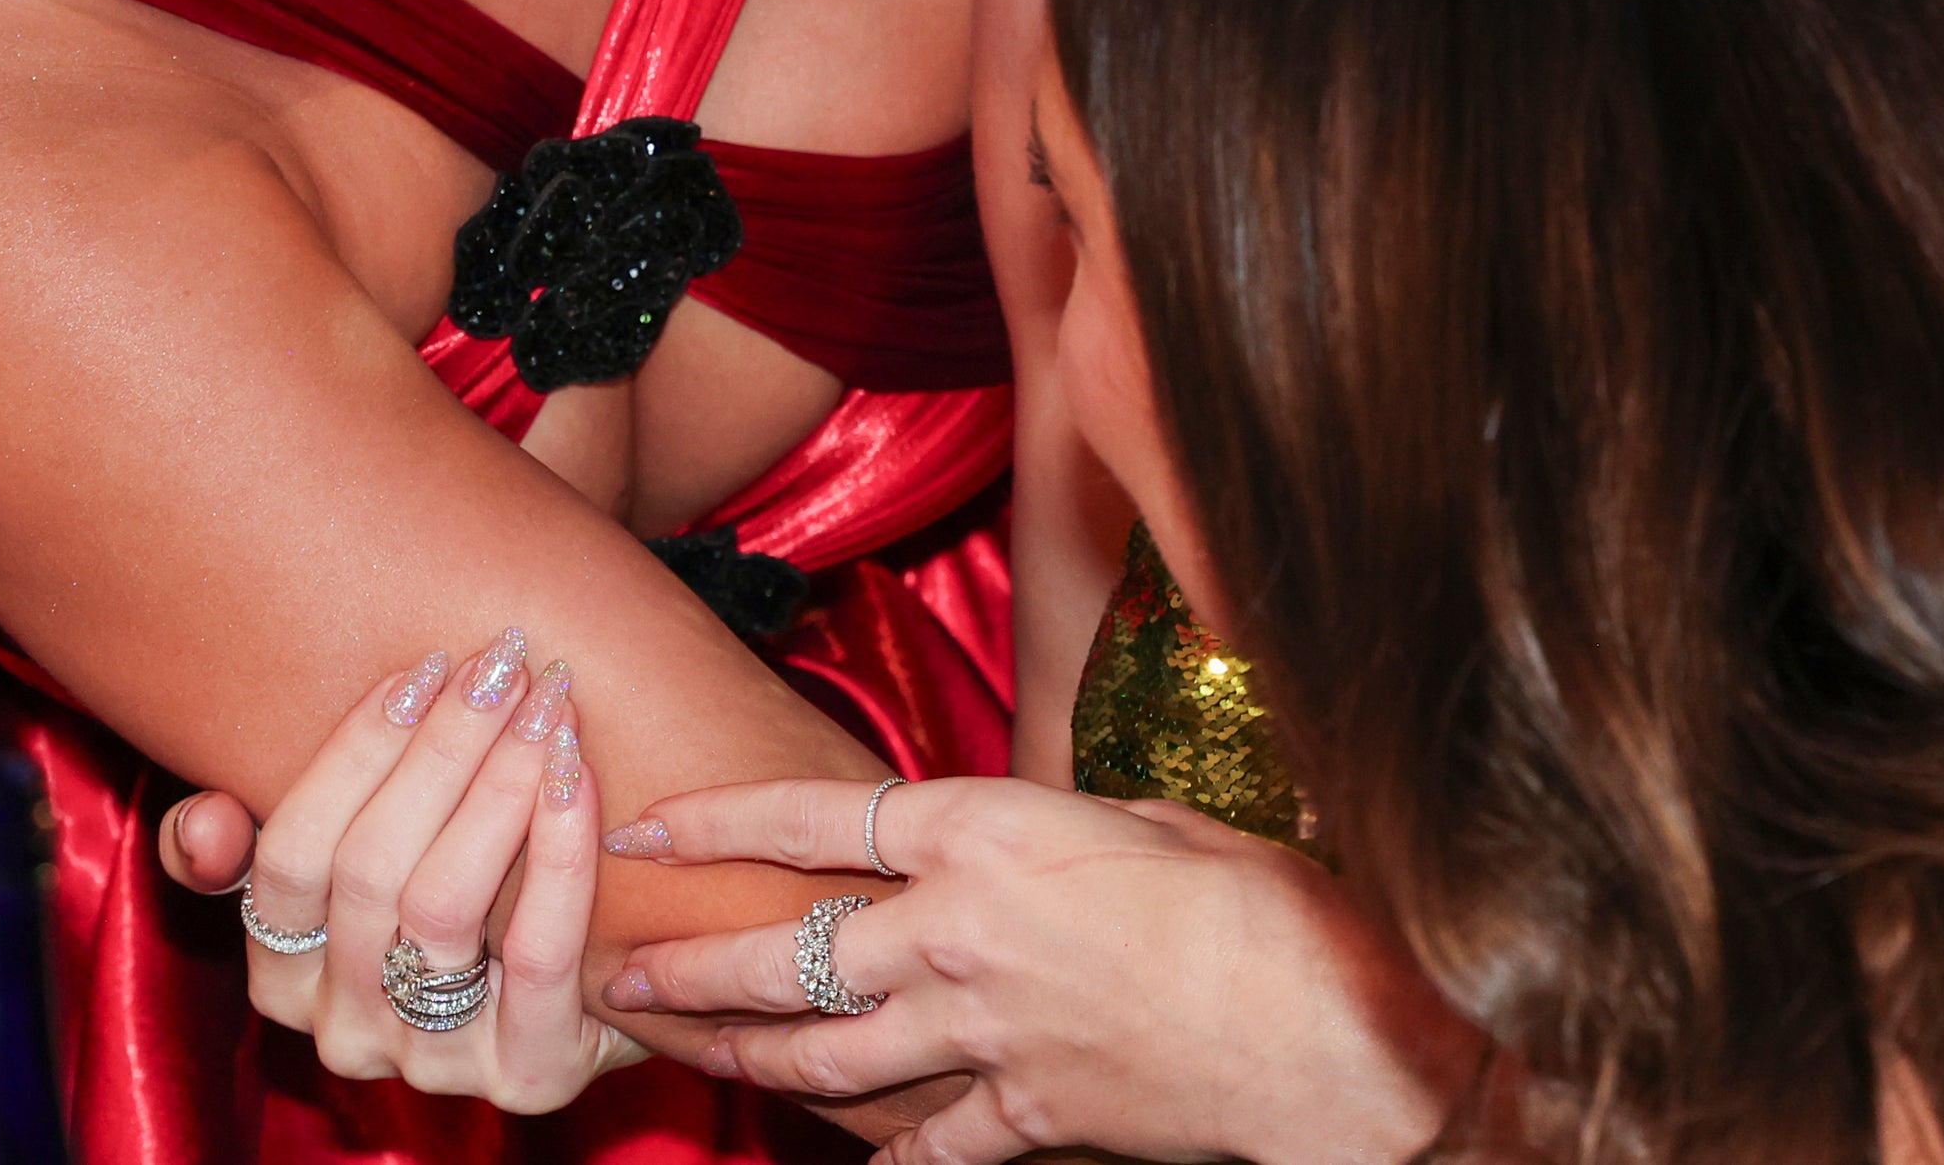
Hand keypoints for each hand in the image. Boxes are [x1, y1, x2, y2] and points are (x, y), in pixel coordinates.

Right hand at [180, 638, 645, 1108]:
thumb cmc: (466, 894)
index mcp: (284, 976)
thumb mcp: (356, 868)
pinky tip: (577, 774)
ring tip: (545, 703)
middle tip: (501, 662)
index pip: (288, 856)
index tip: (423, 667)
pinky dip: (559, 851)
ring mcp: (433, 1062)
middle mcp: (344, 1028)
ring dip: (498, 783)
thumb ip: (260, 846)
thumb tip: (200, 823)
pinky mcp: (528, 1075)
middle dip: (443, 746)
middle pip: (369, 866)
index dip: (354, 753)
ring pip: (442, 903)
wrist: (595, 992)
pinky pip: (537, 953)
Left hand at [602, 775, 1481, 1164]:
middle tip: (622, 968)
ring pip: (827, 1053)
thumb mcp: (1140, 819)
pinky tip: (843, 1160)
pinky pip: (924, 1144)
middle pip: (790, 950)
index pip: (821, 815)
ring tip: (684, 1050)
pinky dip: (880, 1154)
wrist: (1322, 1030)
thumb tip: (1004, 831)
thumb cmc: (1253, 899)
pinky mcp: (1024, 1115)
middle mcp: (960, 931)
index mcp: (989, 831)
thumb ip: (1046, 829)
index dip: (725, 818)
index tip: (652, 820)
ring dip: (744, 1054)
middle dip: (695, 961)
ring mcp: (983, 1032)